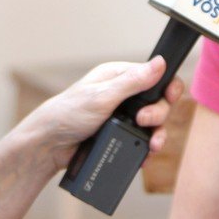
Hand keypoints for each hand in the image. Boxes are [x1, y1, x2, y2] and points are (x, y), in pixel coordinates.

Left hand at [20, 57, 183, 172]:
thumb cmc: (67, 113)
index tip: (169, 98)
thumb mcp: (102, 96)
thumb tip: (160, 62)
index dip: (167, 88)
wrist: (49, 146)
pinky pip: (141, 142)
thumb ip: (132, 81)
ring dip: (157, 136)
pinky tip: (144, 156)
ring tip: (151, 146)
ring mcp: (123, 118)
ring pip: (153, 126)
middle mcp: (124, 96)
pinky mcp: (120, 137)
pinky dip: (146, 150)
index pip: (155, 77)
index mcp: (119, 77)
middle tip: (142, 121)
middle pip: (158, 103)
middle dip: (158, 115)